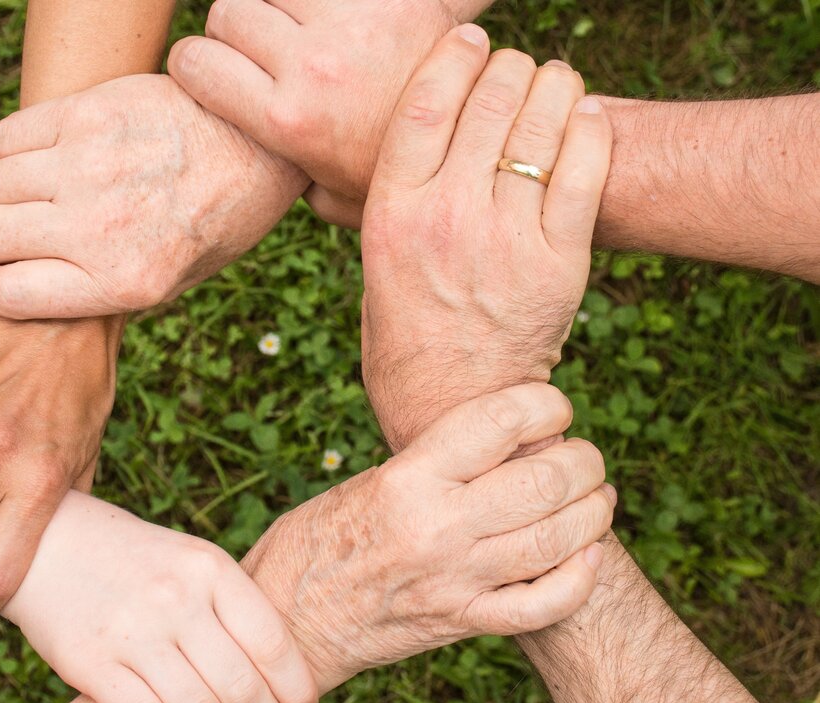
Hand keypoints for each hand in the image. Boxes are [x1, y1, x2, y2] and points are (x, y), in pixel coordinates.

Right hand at [0, 73, 307, 318]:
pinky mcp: (88, 113)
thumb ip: (100, 293)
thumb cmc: (215, 220)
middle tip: (22, 232)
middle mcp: (100, 228)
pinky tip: (43, 156)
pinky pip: (6, 137)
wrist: (258, 146)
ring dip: (4, 193)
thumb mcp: (172, 283)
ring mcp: (90, 166)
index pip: (4, 294)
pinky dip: (11, 150)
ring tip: (38, 192)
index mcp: (123, 282)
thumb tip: (24, 293)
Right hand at [2, 492, 317, 702]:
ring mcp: (133, 632)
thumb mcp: (189, 562)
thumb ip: (229, 609)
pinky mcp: (92, 664)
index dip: (295, 686)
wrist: (48, 543)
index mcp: (208, 567)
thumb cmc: (133, 560)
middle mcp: (175, 597)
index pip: (272, 642)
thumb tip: (278, 674)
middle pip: (241, 685)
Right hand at [168, 0, 484, 226]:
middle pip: (229, 12)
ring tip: (297, 30)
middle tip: (259, 51)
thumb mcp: (332, 196)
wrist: (479, 140)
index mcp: (286, 120)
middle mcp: (310, 67)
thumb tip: (251, 174)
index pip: (194, 62)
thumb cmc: (397, 175)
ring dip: (276, 4)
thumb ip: (284, 178)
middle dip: (234, 30)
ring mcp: (349, 24)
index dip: (194, 63)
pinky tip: (331, 18)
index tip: (209, 71)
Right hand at [239, 384, 613, 690]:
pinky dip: (579, 579)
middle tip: (584, 456)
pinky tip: (588, 556)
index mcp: (407, 479)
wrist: (287, 618)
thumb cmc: (318, 538)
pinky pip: (542, 605)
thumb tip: (505, 442)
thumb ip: (435, 464)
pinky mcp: (461, 622)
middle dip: (584, 461)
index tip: (553, 407)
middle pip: (544, 480)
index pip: (499, 421)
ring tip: (597, 497)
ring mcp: (454, 580)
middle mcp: (436, 526)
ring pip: (557, 540)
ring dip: (593, 512)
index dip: (545, 404)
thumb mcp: (369, 482)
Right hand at [359, 27, 611, 450]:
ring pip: (540, 125)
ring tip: (554, 81)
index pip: (424, 103)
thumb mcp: (372, 262)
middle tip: (516, 66)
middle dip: (508, 67)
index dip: (453, 56)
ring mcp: (506, 239)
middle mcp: (446, 218)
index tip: (469, 38)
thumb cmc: (404, 333)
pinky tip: (585, 115)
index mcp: (391, 213)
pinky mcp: (559, 262)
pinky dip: (589, 129)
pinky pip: (585, 170)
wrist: (453, 406)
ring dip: (553, 86)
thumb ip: (379, 201)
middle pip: (488, 102)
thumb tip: (380, 143)